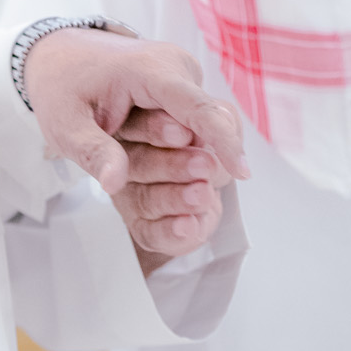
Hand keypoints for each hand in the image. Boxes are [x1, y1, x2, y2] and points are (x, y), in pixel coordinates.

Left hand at [22, 28, 246, 262]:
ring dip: (178, 152)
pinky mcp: (183, 86)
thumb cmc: (62, 86)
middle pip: (205, 120)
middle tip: (167, 182)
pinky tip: (144, 148)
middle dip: (191, 157)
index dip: (222, 141)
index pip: (198, 107)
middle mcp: (176, 67)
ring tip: (132, 149)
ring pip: (201, 124)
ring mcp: (183, 74)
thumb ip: (92, 152)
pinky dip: (179, 144)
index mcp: (150, 69)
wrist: (60, 54)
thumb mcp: (64, 124)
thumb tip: (114, 183)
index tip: (240, 173)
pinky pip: (194, 120)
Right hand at [111, 106, 234, 267]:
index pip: (136, 123)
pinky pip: (150, 232)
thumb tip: (223, 122)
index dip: (157, 128)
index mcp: (136, 124)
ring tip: (203, 195)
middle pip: (137, 163)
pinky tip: (189, 225)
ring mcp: (130, 195)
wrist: (205, 188)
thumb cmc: (204, 149)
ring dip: (176, 198)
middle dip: (172, 166)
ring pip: (145, 199)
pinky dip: (171, 231)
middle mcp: (126, 159)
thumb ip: (218, 118)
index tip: (184, 133)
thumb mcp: (218, 124)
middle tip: (203, 165)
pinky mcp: (141, 225)